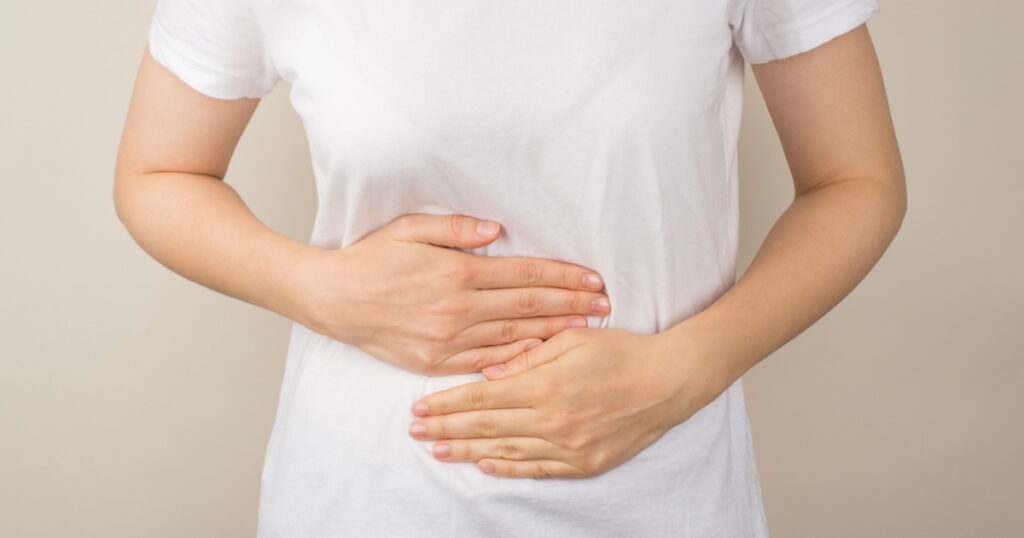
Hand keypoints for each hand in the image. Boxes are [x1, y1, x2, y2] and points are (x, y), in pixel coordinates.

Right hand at [294, 213, 611, 375]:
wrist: (332, 300)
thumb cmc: (371, 259)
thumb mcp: (410, 229)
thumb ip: (456, 229)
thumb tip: (497, 231)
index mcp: (456, 273)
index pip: (523, 275)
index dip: (562, 277)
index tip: (592, 278)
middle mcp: (456, 309)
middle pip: (527, 307)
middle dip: (571, 304)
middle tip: (606, 304)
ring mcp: (446, 340)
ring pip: (513, 337)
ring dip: (554, 332)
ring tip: (587, 328)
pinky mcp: (435, 362)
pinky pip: (486, 362)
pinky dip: (518, 359)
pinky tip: (543, 355)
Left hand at [407, 326, 727, 478]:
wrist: (670, 382)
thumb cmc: (622, 351)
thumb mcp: (574, 339)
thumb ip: (529, 357)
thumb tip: (489, 372)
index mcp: (547, 385)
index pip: (483, 397)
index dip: (448, 403)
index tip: (420, 407)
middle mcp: (554, 420)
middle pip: (487, 426)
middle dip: (446, 428)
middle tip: (415, 432)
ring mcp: (570, 446)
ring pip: (507, 451)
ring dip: (468, 451)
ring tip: (439, 450)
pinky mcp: (585, 463)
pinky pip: (538, 469)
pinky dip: (509, 467)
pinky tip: (485, 464)